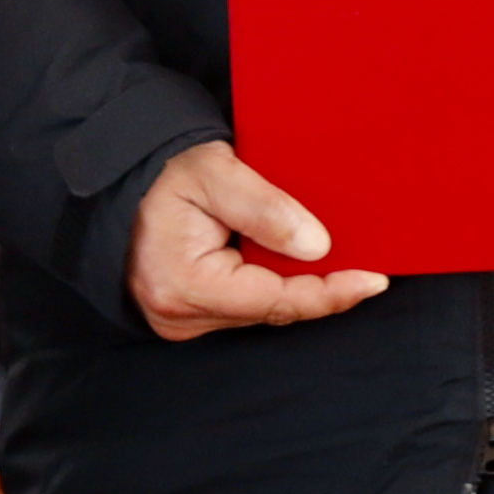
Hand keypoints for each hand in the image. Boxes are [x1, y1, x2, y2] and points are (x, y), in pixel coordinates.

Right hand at [130, 141, 388, 343]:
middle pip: (274, 308)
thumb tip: (318, 246)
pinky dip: (272, 282)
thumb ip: (265, 209)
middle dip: (320, 285)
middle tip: (366, 259)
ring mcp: (181, 321)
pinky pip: (246, 304)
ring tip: (333, 253)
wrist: (120, 180)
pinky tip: (293, 260)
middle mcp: (180, 316)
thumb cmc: (162, 172)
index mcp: (185, 285)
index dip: (330, 292)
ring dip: (297, 283)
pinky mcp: (187, 317)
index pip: (277, 300)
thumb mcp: (215, 172)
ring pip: (262, 308)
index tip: (374, 278)